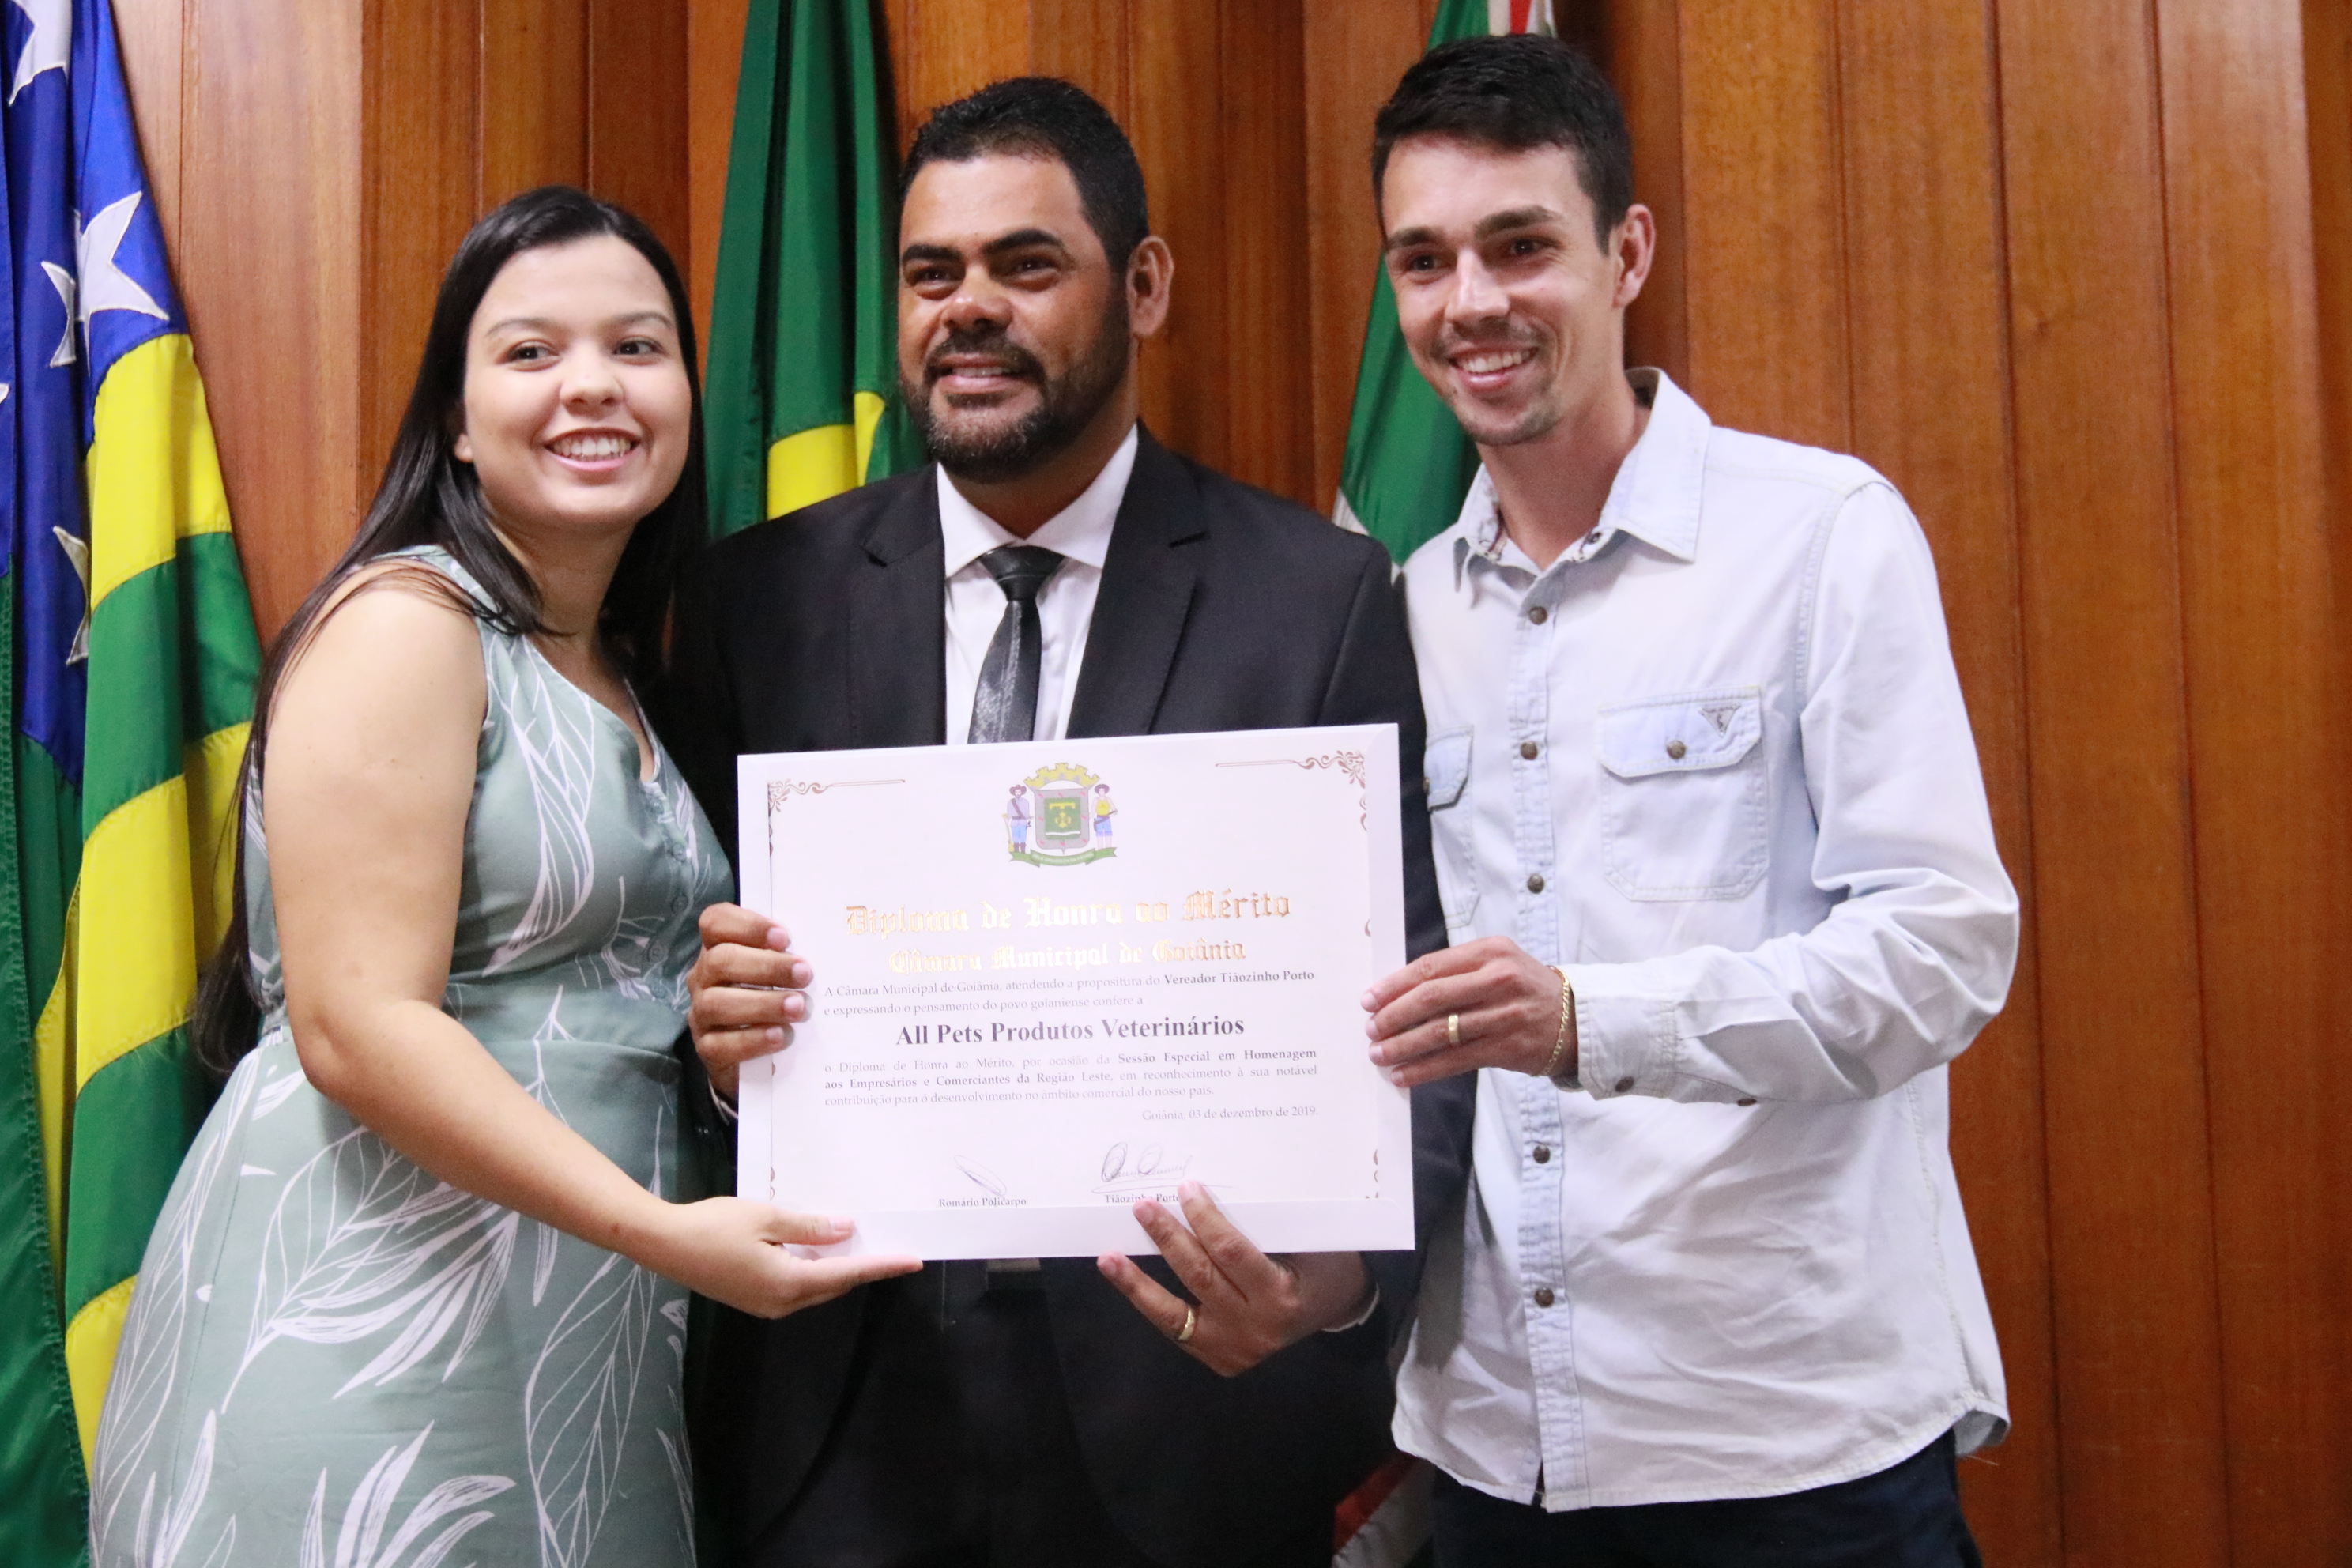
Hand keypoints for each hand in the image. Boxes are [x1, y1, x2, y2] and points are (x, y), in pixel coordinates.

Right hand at [639, 1196, 920, 1318]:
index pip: (849, 1274)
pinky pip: (795, 1286)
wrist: (663, 1243)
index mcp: (789, 1283)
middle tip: (888, 1244)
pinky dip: (813, 1270)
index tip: (913, 1261)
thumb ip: (810, 1226)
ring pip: (815, 1287)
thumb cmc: (714, 1226)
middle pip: (834, 1285)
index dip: (882, 1266)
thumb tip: (847, 1230)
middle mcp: (781, 1302)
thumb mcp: (767, 1218)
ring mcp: (765, 1305)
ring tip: (859, 1242)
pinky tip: (817, 1248)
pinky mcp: (752, 1298)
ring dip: (836, 1268)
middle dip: (862, 1267)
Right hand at [688, 903, 811, 1097]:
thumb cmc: (775, 999)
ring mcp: (701, 1013)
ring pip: (717, 1003)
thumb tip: (826, 952)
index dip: (747, 925)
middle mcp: (704, 977)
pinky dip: (753, 1039)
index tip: (783, 937)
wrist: (757, 1055)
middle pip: (720, 961)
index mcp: (719, 948)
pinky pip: (721, 1044)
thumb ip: (791, 958)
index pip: (715, 922)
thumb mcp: (780, 974)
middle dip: (767, 966)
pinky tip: (781, 1035)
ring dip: (763, 1004)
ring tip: (798, 1008)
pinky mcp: (707, 1048)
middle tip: (804, 974)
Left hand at [1096, 1181, 1372, 1375]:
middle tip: (1143, 1206)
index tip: (1188, 1188)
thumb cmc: (1323, 1264)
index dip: (1205, 1219)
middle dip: (1168, 1238)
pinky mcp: (1217, 1358)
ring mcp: (1232, 1350)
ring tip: (1109, 1257)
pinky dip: (1148, 1303)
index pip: (1231, 1253)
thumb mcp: (1307, 1242)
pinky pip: (1175, 1328)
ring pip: (1174, 1314)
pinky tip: (1125, 1281)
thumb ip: (1262, 1227)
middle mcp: (1253, 1329)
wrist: (1338, 1308)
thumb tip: (1205, 1194)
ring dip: (1138, 1282)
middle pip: (1199, 1277)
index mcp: (1280, 1296)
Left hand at [1363, 935, 1571, 1086]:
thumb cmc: (1524, 990)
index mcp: (1490, 951)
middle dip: (1393, 1015)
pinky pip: (1456, 1060)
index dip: (1394, 985)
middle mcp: (1498, 978)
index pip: (1430, 967)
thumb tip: (1398, 994)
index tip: (1369, 999)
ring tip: (1380, 1054)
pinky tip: (1405, 1075)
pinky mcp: (1508, 1046)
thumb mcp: (1497, 964)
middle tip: (1371, 1030)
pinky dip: (1425, 1069)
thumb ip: (1456, 972)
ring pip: (1441, 1031)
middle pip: (1431, 997)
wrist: (1577, 1019)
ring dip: (1403, 1045)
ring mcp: (1505, 1013)